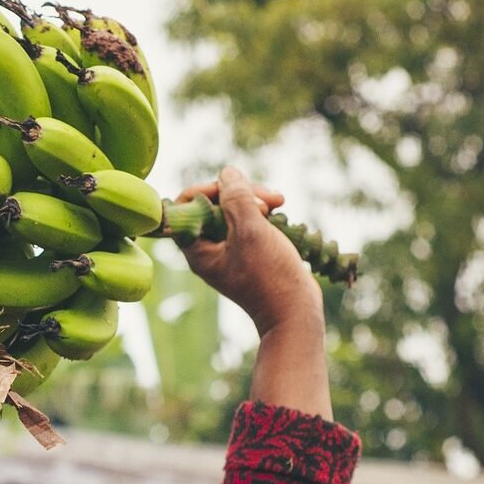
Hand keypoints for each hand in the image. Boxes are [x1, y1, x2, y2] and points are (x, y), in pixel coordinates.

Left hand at [176, 166, 322, 337]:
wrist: (295, 310)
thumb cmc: (269, 274)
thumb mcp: (251, 230)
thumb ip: (236, 198)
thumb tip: (227, 173)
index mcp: (197, 248)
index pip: (188, 205)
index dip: (209, 189)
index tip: (235, 189)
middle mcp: (208, 249)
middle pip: (214, 204)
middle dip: (239, 193)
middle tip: (267, 198)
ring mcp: (229, 250)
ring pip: (234, 210)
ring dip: (255, 199)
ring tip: (279, 202)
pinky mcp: (248, 251)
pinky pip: (248, 222)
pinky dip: (262, 213)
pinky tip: (279, 210)